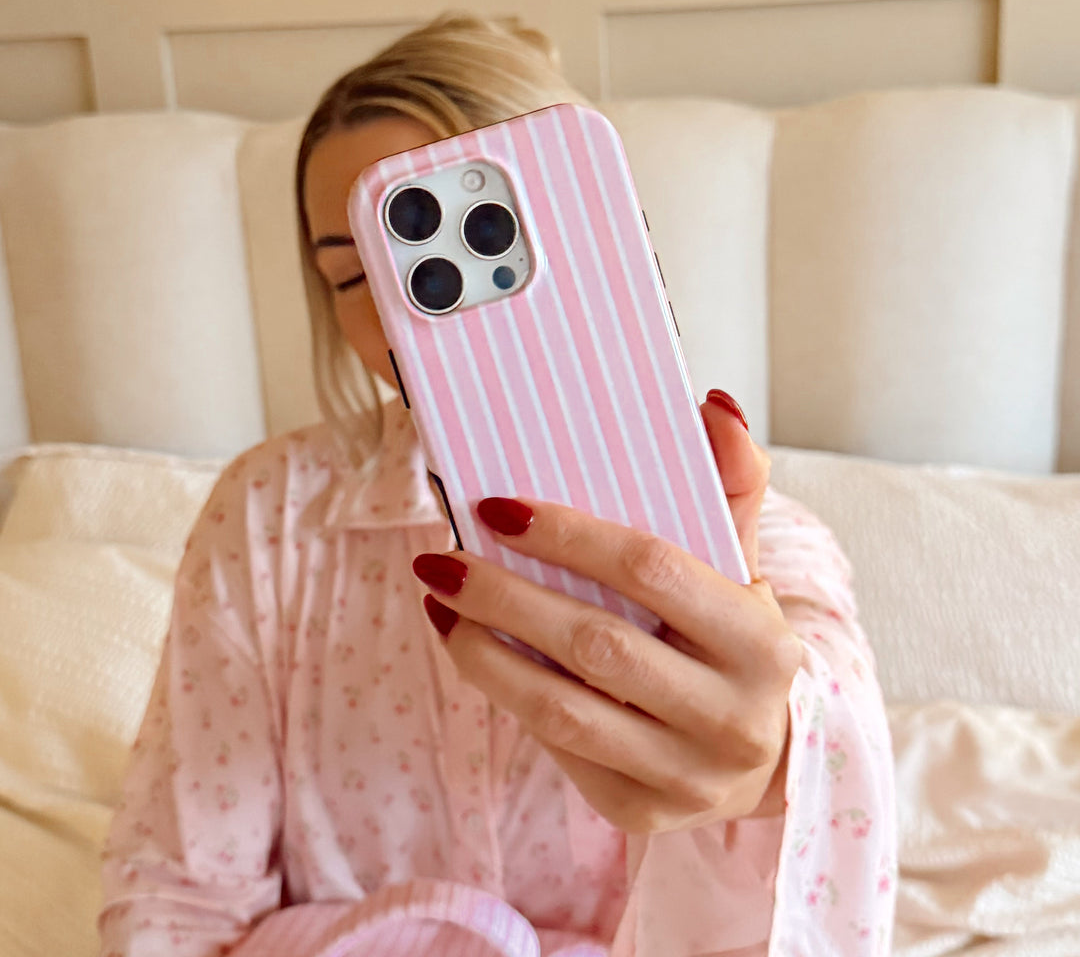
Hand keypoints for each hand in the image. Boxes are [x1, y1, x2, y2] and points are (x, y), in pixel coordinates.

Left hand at [412, 391, 802, 833]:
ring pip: (562, 710)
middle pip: (596, 644)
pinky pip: (558, 748)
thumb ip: (731, 484)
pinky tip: (471, 650)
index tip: (497, 507)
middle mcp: (733, 718)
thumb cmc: (737, 640)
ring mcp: (687, 776)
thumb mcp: (745, 566)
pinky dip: (505, 694)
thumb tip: (711, 404)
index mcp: (763, 642)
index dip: (569, 535)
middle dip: (503, 596)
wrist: (766, 755)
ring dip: (485, 651)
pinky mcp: (642, 812)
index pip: (652, 570)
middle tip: (440, 558)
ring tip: (440, 601)